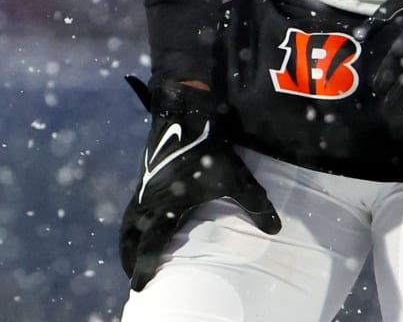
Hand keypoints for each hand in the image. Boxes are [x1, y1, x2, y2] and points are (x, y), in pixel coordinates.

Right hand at [119, 76, 280, 290]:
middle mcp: (149, 202)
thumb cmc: (209, 150)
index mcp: (167, 208)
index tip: (140, 287)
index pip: (151, 245)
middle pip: (131, 238)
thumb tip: (275, 229)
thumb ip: (255, 206)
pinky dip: (131, 224)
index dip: (145, 268)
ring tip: (131, 255)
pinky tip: (141, 223)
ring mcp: (144, 189)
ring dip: (127, 242)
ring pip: (128, 223)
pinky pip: (132, 208)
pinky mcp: (145, 178)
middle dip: (130, 258)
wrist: (184, 116)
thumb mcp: (236, 179)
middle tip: (134, 274)